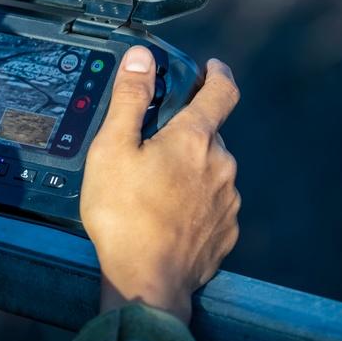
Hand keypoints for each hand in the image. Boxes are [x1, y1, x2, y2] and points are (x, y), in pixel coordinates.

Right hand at [81, 47, 240, 324]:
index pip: (222, 90)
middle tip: (151, 148)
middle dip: (186, 134)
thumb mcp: (113, 148)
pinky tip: (166, 215)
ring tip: (152, 189)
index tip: (211, 68)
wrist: (147, 282)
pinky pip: (213, 204)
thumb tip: (142, 58)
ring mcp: (228, 200)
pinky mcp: (227, 231)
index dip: (217, 73)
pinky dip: (194, 202)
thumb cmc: (124, 215)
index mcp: (195, 138)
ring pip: (211, 170)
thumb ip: (130, 98)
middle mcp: (221, 164)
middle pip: (209, 134)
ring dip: (189, 170)